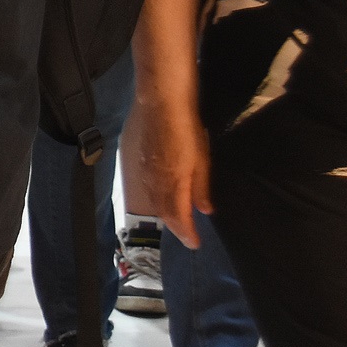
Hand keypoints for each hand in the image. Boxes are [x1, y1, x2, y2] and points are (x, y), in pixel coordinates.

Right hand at [126, 94, 212, 251]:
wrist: (161, 103)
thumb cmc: (187, 128)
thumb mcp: (201, 159)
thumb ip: (201, 187)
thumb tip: (205, 210)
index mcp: (174, 183)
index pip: (178, 217)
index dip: (187, 233)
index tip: (195, 244)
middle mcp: (156, 182)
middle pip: (163, 213)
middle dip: (175, 227)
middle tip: (187, 236)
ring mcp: (145, 172)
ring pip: (154, 202)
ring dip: (166, 215)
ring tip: (177, 222)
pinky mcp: (140, 162)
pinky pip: (148, 189)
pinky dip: (158, 200)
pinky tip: (163, 198)